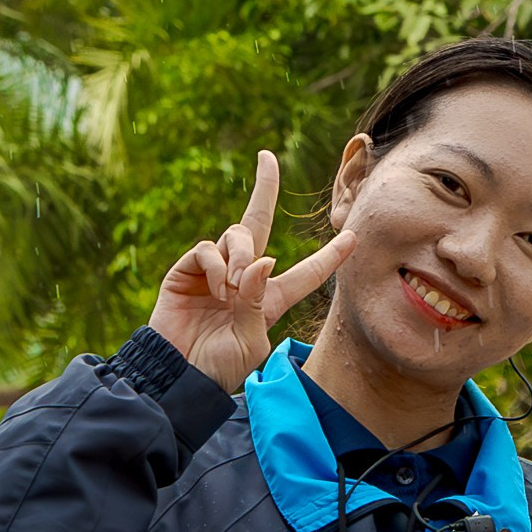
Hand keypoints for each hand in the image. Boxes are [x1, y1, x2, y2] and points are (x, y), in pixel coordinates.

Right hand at [146, 152, 354, 395]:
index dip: (330, 257)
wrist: (178, 374)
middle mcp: (244, 278)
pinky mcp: (187, 270)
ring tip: (232, 288)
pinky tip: (216, 289)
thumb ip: (260, 303)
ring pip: (238, 235)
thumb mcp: (251, 341)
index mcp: (269, 300)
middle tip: (267, 157)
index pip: (306, 273)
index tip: (353, 235)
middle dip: (264, 187)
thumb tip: (265, 260)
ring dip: (243, 255)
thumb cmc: (218, 366)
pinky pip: (208, 248)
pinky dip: (216, 264)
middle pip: (258, 223)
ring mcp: (214, 271)